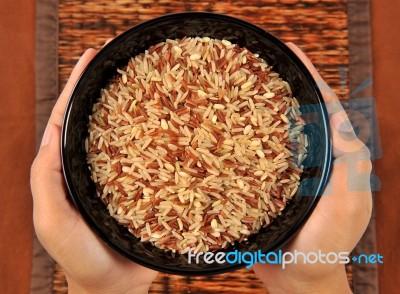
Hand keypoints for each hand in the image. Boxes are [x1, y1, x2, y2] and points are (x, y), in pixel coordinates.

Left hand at [31, 49, 157, 293]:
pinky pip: (154, 155)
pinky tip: (174, 121)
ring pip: (130, 132)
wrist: (113, 285)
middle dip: (108, 85)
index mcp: (69, 167)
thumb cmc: (78, 257)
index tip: (91, 56)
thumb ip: (46, 180)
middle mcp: (96, 164)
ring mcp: (123, 173)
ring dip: (137, 104)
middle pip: (101, 117)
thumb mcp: (52, 221)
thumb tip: (52, 135)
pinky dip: (162, 136)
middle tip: (123, 56)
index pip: (69, 118)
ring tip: (150, 78)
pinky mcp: (146, 186)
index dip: (77, 86)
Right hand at [253, 43, 371, 292]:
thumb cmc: (325, 249)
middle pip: (297, 114)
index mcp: (335, 160)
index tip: (292, 54)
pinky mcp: (264, 183)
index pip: (327, 110)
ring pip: (273, 131)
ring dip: (258, 108)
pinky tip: (223, 129)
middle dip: (282, 86)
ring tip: (236, 86)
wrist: (298, 278)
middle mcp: (311, 159)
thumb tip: (342, 128)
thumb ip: (348, 174)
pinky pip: (253, 155)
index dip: (312, 80)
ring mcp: (286, 170)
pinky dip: (240, 138)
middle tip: (258, 63)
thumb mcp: (345, 212)